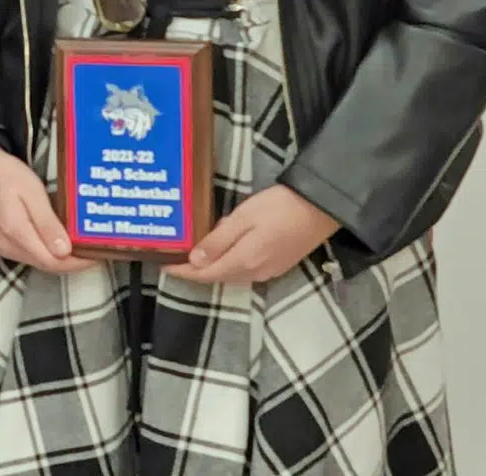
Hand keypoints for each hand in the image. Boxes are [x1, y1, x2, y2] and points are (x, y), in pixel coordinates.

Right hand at [0, 140, 95, 275]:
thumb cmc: (5, 173)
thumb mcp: (31, 192)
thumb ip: (47, 223)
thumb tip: (64, 252)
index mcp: (15, 232)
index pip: (53, 261)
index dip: (79, 263)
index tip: (99, 255)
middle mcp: (8, 246)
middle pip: (48, 265)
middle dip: (74, 262)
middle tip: (97, 249)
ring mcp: (4, 246)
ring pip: (41, 262)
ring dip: (64, 258)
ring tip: (84, 245)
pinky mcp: (5, 242)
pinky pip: (33, 254)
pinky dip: (51, 252)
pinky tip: (63, 241)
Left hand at [163, 184, 339, 285]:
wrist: (321, 209)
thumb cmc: (279, 207)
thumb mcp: (243, 218)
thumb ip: (218, 240)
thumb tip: (194, 262)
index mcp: (244, 262)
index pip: (205, 274)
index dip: (183, 272)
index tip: (163, 265)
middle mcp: (256, 273)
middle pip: (218, 277)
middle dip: (195, 272)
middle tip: (174, 258)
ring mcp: (270, 271)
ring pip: (232, 275)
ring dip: (212, 269)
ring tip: (193, 256)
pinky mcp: (279, 265)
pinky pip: (245, 271)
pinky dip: (229, 265)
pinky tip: (223, 253)